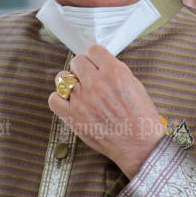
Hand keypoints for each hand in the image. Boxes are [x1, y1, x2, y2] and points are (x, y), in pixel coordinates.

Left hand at [48, 45, 165, 178]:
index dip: (96, 58)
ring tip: (80, 91)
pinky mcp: (73, 117)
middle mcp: (96, 84)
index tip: (96, 65)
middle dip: (83, 69)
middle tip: (90, 79)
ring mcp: (82, 100)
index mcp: (114, 73)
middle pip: (77, 61)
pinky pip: (53, 99)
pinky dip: (59, 99)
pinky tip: (69, 102)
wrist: (139, 146)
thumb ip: (116, 71)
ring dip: (71, 82)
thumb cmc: (141, 118)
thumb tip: (101, 63)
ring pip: (63, 78)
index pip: (93, 50)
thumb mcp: (136, 86)